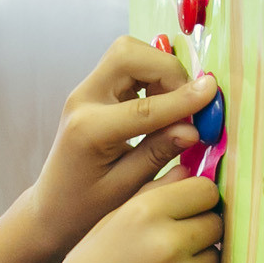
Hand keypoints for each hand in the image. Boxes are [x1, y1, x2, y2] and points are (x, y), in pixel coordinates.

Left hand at [0, 38, 216, 262]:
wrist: (51, 209)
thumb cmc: (85, 208)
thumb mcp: (125, 190)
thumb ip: (158, 154)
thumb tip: (194, 129)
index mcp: (89, 131)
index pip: (144, 106)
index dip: (183, 99)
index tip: (212, 93)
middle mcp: (82, 102)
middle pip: (128, 55)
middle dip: (167, 71)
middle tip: (188, 103)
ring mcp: (84, 92)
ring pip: (127, 53)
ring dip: (159, 71)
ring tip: (175, 106)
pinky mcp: (92, 91)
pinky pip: (126, 66)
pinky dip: (151, 76)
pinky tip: (162, 105)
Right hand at [1, 172, 221, 262]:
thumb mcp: (111, 221)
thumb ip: (155, 192)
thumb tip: (193, 171)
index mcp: (146, 213)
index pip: (206, 190)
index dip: (198, 199)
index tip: (189, 208)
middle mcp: (169, 243)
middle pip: (216, 222)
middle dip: (199, 229)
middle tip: (170, 245)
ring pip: (214, 256)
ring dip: (196, 261)